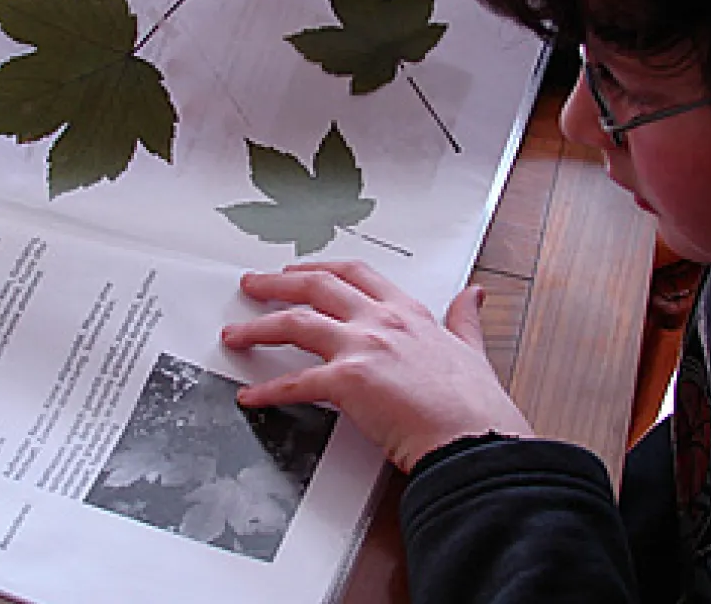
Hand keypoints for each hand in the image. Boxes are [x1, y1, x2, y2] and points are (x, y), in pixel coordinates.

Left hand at [221, 261, 533, 472]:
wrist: (475, 441)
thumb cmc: (476, 407)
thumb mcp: (472, 350)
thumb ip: (465, 320)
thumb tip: (473, 295)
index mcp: (408, 313)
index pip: (356, 275)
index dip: (321, 269)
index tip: (299, 270)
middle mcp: (382, 322)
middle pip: (316, 287)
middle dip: (277, 283)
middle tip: (252, 285)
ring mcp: (363, 348)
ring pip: (296, 324)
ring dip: (258, 327)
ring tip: (234, 335)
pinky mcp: (348, 382)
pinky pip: (296, 384)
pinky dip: (268, 391)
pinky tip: (251, 397)